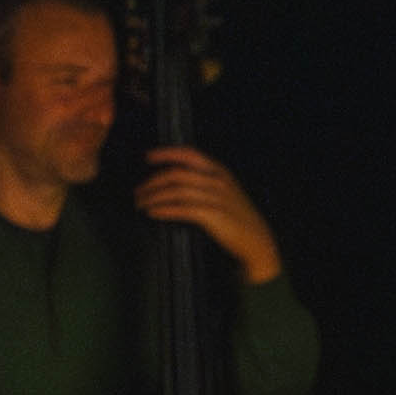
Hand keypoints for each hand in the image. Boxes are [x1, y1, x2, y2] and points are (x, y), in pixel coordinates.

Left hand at [134, 146, 282, 284]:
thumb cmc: (238, 219)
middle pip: (177, 174)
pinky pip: (182, 208)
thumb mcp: (226, 193)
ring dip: (154, 196)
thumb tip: (175, 181)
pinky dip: (164, 209)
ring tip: (141, 204)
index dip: (167, 153)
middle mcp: (218, 181)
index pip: (190, 154)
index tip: (148, 157)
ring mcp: (216, 197)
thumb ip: (206, 182)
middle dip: (153, 181)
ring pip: (176, 191)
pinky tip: (153, 212)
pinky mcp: (213, 215)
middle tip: (139, 192)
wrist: (257, 241)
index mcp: (220, 172)